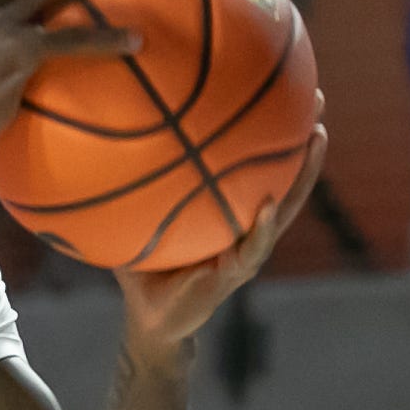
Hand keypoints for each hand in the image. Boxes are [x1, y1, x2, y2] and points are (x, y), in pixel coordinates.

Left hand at [114, 119, 326, 359]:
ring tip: (317, 138)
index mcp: (227, 212)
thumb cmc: (142, 268)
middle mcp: (244, 225)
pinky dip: (260, 228)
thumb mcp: (130, 221)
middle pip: (283, 176)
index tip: (282, 89)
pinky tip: (266, 206)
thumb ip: (122, 188)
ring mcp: (246, 249)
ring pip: (284, 207)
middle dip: (302, 138)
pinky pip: (252, 248)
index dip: (270, 132)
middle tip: (318, 98)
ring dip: (304, 175)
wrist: (149, 319)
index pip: (255, 166)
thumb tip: (91, 141)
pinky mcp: (235, 274)